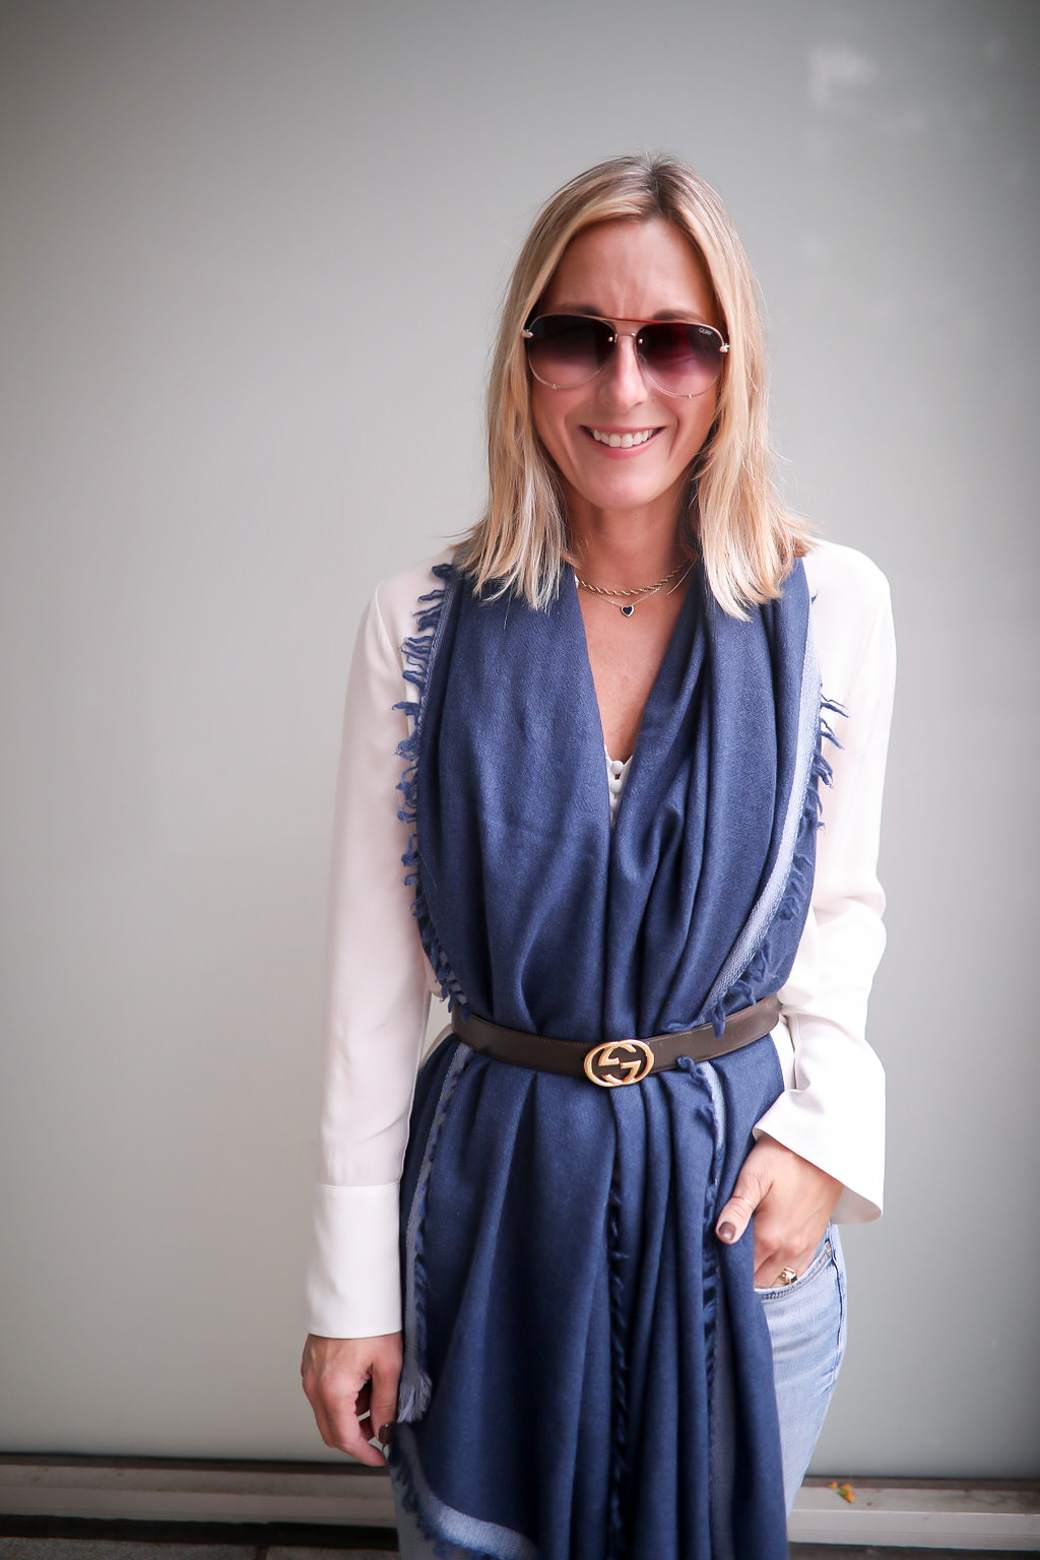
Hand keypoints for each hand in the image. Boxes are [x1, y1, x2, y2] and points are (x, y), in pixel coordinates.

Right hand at [300, 1332, 401, 1464]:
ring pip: (327, 1412)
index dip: (363, 1454)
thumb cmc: (370, 1320)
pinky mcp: (310, 1363)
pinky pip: (323, 1393)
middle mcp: (314, 1386)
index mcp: (332, 1390)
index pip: (344, 1439)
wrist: (351, 1288)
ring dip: (350, 1415)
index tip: (380, 1458)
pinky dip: (342, 1398)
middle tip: (381, 1430)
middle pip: (331, 1430)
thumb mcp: (389, 1364)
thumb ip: (385, 1404)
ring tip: (376, 1393)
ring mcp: (309, 1374)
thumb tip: (384, 1431)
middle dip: (356, 1437)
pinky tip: (363, 1381)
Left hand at [714, 1134, 841, 1287]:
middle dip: (742, 1272)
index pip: (743, 1271)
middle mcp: (789, 1250)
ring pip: (777, 1279)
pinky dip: (780, 1270)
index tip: (716, 1254)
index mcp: (770, 1237)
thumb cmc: (785, 1157)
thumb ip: (737, 1209)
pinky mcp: (814, 1242)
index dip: (726, 1265)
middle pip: (758, 1279)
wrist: (823, 1150)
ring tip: (748, 1253)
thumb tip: (722, 1236)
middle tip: (728, 1252)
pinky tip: (770, 1254)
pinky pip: (795, 1272)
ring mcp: (804, 1249)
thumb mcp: (754, 1176)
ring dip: (761, 1272)